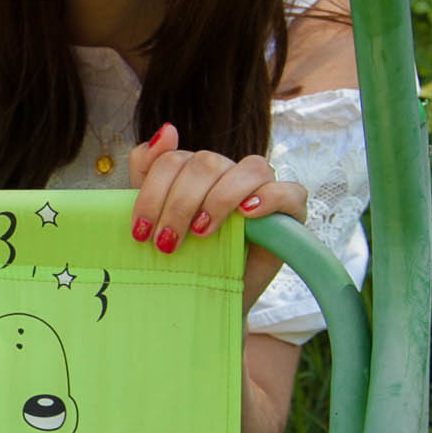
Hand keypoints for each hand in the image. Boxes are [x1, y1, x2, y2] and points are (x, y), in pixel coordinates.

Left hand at [128, 123, 306, 310]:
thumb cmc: (185, 260)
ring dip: (219, 200)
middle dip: (179, 203)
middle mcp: (230, 173)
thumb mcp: (157, 220)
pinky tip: (246, 215)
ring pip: (249, 168)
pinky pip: (290, 191)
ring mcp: (263, 190)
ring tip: (202, 232)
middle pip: (206, 163)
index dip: (152, 191)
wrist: (208, 303)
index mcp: (197, 171)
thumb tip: (167, 129)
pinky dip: (269, 199)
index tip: (140, 231)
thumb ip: (148, 174)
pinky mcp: (291, 213)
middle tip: (165, 242)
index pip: (174, 159)